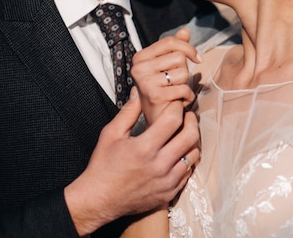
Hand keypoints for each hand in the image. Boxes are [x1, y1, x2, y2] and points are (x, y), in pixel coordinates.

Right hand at [64, 94, 199, 235]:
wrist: (99, 200)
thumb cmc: (103, 166)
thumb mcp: (111, 134)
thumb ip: (128, 112)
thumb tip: (139, 92)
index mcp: (144, 148)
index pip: (173, 120)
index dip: (177, 107)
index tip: (176, 104)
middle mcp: (159, 165)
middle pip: (190, 136)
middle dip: (191, 121)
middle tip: (187, 115)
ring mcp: (166, 181)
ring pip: (193, 155)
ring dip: (191, 141)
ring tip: (184, 133)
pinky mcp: (169, 193)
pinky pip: (188, 172)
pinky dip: (187, 160)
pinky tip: (179, 152)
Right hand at [131, 27, 201, 123]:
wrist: (159, 121)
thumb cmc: (166, 92)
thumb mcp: (169, 67)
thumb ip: (176, 48)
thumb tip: (185, 30)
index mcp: (141, 57)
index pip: (170, 42)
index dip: (189, 48)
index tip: (198, 59)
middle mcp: (139, 67)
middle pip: (179, 57)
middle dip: (184, 71)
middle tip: (175, 84)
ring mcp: (145, 81)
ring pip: (183, 72)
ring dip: (185, 85)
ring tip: (175, 93)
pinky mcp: (155, 95)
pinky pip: (184, 88)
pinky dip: (186, 97)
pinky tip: (178, 102)